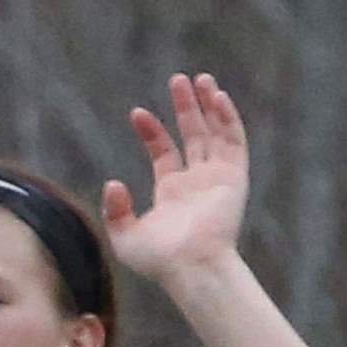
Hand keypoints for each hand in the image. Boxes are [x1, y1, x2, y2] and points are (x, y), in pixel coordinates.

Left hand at [102, 73, 248, 285]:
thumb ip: (115, 211)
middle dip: (185, 107)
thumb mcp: (125, 236)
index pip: (164, 152)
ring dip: (208, 106)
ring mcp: (216, 179)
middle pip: (193, 135)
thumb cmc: (157, 260)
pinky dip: (227, 119)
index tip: (137, 112)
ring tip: (198, 79)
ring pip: (215, 133)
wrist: (189, 267)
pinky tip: (216, 97)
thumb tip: (113, 183)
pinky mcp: (234, 179)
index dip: (152, 130)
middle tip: (177, 79)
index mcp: (172, 193)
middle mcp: (196, 182)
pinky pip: (234, 142)